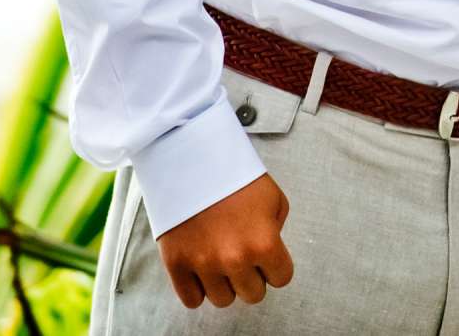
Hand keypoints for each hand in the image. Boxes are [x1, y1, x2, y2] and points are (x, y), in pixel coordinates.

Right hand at [153, 172, 293, 308]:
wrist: (192, 159)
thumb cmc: (235, 176)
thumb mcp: (273, 198)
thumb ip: (276, 231)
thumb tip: (268, 255)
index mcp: (264, 242)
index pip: (281, 278)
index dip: (276, 266)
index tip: (267, 256)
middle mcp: (234, 258)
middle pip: (253, 294)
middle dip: (252, 277)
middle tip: (244, 257)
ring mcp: (203, 263)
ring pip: (223, 300)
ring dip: (226, 283)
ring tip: (222, 260)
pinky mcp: (176, 264)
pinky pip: (191, 300)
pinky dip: (198, 290)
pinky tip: (202, 270)